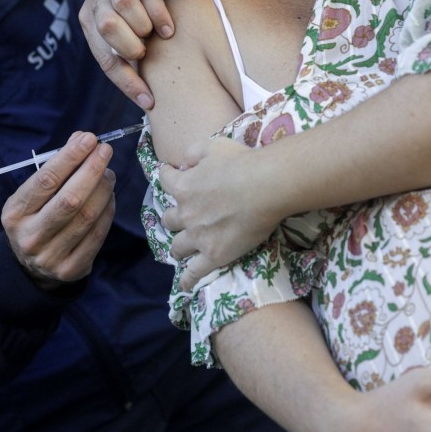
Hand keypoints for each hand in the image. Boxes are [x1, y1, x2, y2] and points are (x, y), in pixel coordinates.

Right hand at [1, 132, 115, 289]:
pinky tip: (110, 197)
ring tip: (109, 173)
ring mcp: (51, 256)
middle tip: (105, 151)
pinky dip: (108, 211)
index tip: (89, 139)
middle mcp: (30, 236)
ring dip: (104, 189)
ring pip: (87, 217)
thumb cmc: (34, 218)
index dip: (70, 157)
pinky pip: (97, 235)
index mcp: (15, 213)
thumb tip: (82, 138)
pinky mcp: (72, 269)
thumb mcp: (32, 195)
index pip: (46, 180)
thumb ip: (55, 168)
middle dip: (92, 170)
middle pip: (70, 200)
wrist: (30, 267)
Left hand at [79, 0, 173, 110]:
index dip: (127, 82)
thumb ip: (124, 50)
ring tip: (157, 35)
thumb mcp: (119, 24)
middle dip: (129, 46)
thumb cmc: (130, 0)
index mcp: (90, 20)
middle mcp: (100, 0)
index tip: (149, 101)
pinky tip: (169, 28)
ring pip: (124, 7)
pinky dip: (159, 13)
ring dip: (142, 27)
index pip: (105, 58)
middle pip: (107, 28)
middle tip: (145, 50)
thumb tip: (144, 95)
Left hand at [162, 138, 280, 289]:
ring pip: (177, 247)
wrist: (266, 186)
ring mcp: (198, 237)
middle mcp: (186, 213)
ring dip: (177, 247)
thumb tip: (184, 163)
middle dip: (172, 218)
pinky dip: (187, 279)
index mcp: (184, 186)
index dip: (166, 176)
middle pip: (169, 219)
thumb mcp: (212, 146)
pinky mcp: (214, 255)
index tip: (169, 175)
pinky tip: (185, 285)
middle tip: (180, 218)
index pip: (165, 180)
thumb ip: (193, 153)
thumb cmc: (242, 162)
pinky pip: (194, 272)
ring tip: (180, 250)